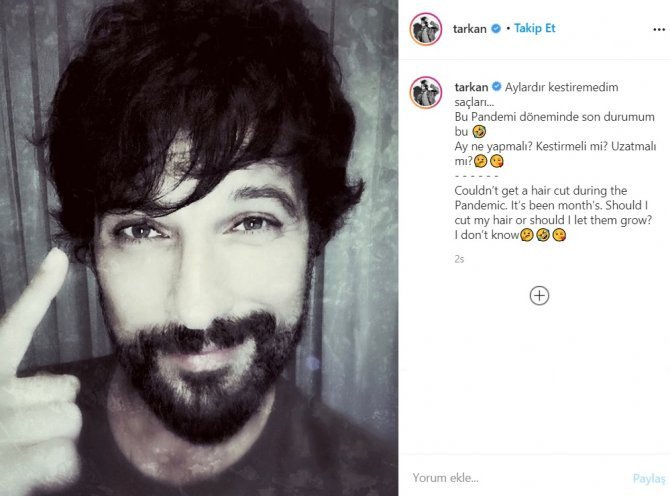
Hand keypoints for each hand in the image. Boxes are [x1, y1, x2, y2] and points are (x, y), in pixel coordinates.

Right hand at [0, 248, 80, 494]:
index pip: (17, 325)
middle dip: (54, 412)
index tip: (57, 257)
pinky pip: (64, 459)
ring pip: (70, 422)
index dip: (39, 289)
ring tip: (19, 457)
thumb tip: (64, 391)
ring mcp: (1, 427)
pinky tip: (21, 476)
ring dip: (51, 446)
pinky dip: (49, 473)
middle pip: (68, 390)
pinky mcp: (9, 464)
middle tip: (23, 432)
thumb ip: (17, 394)